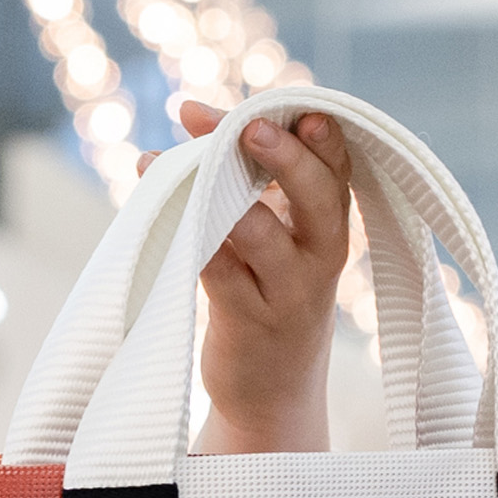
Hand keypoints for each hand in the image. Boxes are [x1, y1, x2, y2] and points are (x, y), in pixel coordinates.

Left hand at [138, 101, 351, 454]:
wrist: (271, 393)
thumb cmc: (268, 296)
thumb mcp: (275, 237)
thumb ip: (245, 178)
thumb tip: (193, 112)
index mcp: (331, 227)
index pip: (338, 169)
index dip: (320, 134)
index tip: (296, 104)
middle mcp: (321, 258)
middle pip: (317, 196)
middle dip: (285, 157)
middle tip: (248, 125)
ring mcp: (287, 293)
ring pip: (261, 232)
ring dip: (216, 191)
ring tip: (167, 161)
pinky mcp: (247, 321)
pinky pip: (217, 269)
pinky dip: (189, 235)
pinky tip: (159, 208)